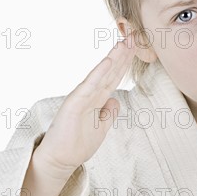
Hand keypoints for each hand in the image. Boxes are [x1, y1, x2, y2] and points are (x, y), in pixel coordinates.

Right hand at [34, 33, 136, 174]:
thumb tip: (115, 100)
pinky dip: (99, 73)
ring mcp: (81, 97)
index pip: (114, 77)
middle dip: (124, 54)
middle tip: (135, 36)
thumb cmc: (77, 145)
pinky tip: (108, 61)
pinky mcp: (74, 104)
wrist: (59, 160)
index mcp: (97, 100)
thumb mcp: (101, 128)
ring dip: (114, 57)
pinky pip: (89, 86)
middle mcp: (90, 95)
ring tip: (125, 42)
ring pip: (102, 74)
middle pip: (111, 71)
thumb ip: (108, 114)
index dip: (126, 62)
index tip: (137, 47)